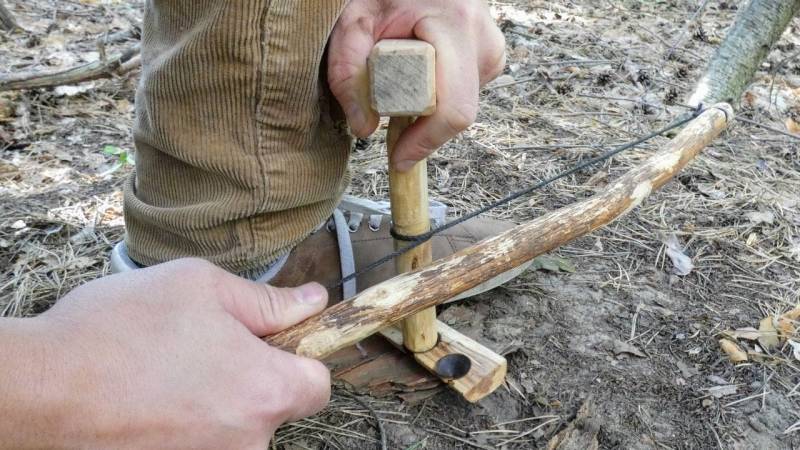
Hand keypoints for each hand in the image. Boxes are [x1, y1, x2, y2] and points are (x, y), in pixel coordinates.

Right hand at [0, 259, 329, 448]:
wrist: (40, 386)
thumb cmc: (119, 329)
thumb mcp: (201, 287)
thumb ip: (268, 301)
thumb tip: (314, 302)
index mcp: (265, 391)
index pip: (318, 385)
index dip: (302, 356)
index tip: (274, 341)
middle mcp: (248, 441)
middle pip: (274, 406)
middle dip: (251, 376)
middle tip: (204, 345)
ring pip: (234, 426)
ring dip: (215, 400)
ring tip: (168, 370)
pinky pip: (200, 442)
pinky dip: (186, 423)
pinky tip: (152, 397)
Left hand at [328, 0, 505, 171]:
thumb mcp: (353, 20)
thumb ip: (347, 71)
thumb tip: (364, 129)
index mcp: (456, 26)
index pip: (453, 108)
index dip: (425, 141)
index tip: (398, 157)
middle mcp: (483, 40)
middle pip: (458, 113)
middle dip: (421, 125)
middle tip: (388, 113)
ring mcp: (491, 49)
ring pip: (461, 107)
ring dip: (427, 109)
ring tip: (401, 77)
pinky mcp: (490, 57)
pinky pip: (464, 96)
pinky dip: (437, 97)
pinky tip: (419, 73)